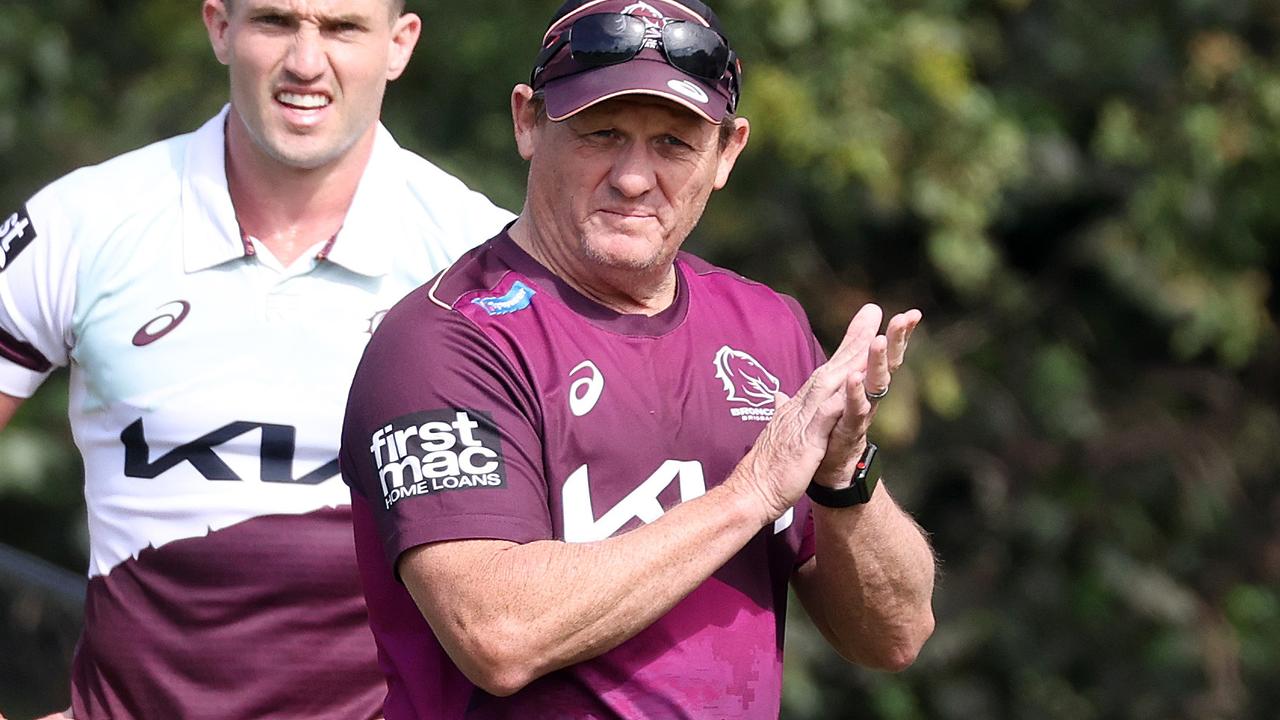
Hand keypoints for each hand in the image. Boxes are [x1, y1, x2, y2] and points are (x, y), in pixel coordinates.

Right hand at [728, 305, 898, 522]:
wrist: (749, 493)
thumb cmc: (766, 468)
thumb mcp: (779, 434)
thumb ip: (781, 411)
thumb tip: (778, 395)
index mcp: (800, 407)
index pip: (827, 371)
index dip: (846, 347)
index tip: (864, 323)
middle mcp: (801, 405)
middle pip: (832, 366)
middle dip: (854, 338)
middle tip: (873, 310)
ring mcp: (803, 419)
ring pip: (831, 381)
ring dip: (852, 358)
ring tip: (874, 335)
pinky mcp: (807, 438)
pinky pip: (827, 413)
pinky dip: (842, 396)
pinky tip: (857, 381)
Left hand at [812, 306, 921, 488]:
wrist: (827, 471)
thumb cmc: (835, 426)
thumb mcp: (840, 388)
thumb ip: (846, 363)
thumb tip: (852, 342)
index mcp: (866, 386)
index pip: (884, 355)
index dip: (897, 335)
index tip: (912, 314)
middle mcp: (870, 398)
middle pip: (887, 365)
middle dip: (897, 341)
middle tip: (906, 318)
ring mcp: (862, 415)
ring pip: (875, 385)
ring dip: (877, 363)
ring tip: (879, 341)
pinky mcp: (849, 431)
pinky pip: (853, 411)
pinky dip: (854, 394)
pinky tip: (854, 377)